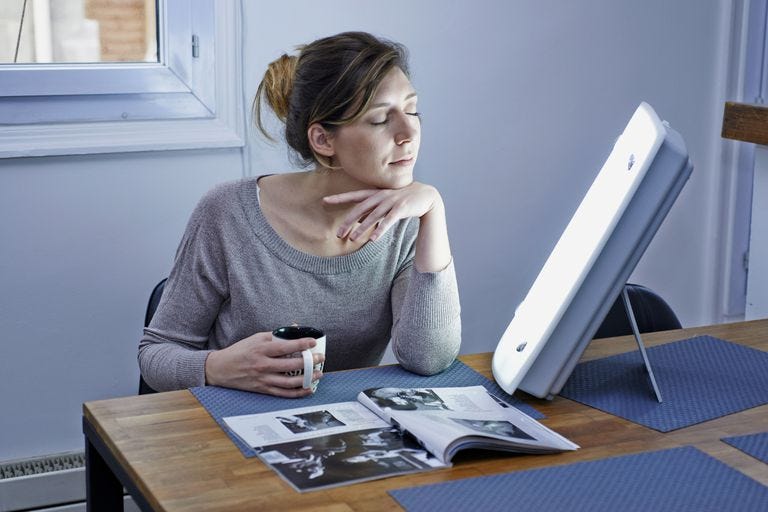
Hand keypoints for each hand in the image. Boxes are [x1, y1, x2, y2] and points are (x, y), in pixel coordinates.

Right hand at [204, 331, 323, 396]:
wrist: (220, 369)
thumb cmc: (240, 351)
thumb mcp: (256, 338)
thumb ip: (276, 334)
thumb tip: (295, 328)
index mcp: (261, 349)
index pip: (285, 347)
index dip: (301, 344)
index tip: (313, 342)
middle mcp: (263, 365)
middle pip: (291, 365)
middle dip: (309, 362)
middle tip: (320, 358)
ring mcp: (263, 379)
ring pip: (290, 382)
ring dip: (307, 378)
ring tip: (318, 374)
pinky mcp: (263, 389)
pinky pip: (283, 393)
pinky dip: (297, 393)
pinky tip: (308, 389)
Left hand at [323, 182, 439, 241]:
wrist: (426, 195)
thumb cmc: (404, 200)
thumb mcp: (386, 203)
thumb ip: (372, 210)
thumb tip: (357, 220)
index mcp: (376, 193)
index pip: (354, 195)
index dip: (340, 198)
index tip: (325, 200)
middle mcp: (381, 196)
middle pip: (360, 209)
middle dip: (348, 221)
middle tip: (338, 233)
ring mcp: (391, 202)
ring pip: (373, 216)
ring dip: (362, 228)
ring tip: (352, 239)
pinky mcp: (401, 209)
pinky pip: (388, 221)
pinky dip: (380, 230)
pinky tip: (373, 239)